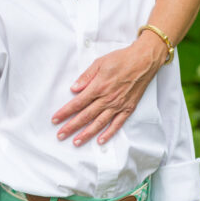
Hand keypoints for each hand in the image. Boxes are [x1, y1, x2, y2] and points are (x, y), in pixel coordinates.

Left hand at [51, 35, 165, 145]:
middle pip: (85, 116)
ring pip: (99, 123)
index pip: (78, 103)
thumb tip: (73, 88)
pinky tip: (100, 140)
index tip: (56, 119)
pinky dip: (108, 133)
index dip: (65, 112)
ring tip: (76, 142)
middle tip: (60, 135)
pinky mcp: (128, 108)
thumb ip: (86, 77)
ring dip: (86, 134)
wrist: (144, 61)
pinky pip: (117, 124)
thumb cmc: (122, 59)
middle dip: (71, 127)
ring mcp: (118, 105)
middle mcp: (107, 98)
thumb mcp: (99, 63)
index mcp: (98, 86)